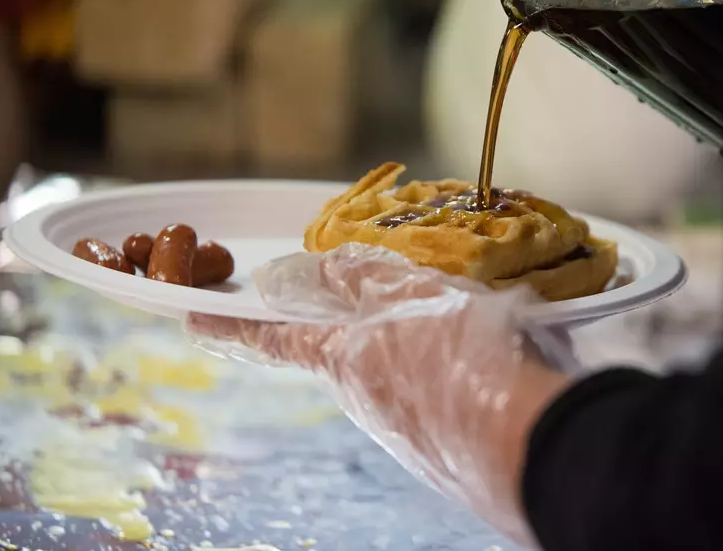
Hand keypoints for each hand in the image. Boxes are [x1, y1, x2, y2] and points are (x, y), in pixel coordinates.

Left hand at [186, 244, 570, 545]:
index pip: (275, 337)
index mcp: (348, 359)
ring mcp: (405, 431)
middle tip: (403, 297)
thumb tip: (305, 271)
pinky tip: (488, 367)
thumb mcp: (412, 296)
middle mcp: (366, 401)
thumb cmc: (468, 362)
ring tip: (470, 326)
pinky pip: (435, 400)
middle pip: (348, 354)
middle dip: (361, 326)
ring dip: (418, 348)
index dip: (233, 325)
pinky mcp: (445, 451)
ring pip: (397, 375)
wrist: (530, 448)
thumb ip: (360, 279)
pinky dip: (451, 375)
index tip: (193, 318)